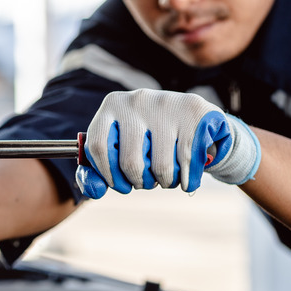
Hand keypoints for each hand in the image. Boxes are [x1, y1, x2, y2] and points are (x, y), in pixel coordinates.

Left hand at [76, 89, 259, 197]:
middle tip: (146, 181)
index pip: (97, 146)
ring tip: (167, 176)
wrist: (195, 119)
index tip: (119, 184)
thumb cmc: (148, 139)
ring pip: (161, 167)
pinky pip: (188, 163)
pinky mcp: (195, 113)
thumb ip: (97, 174)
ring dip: (165, 182)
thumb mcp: (119, 150)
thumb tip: (94, 191)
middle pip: (130, 162)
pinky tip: (187, 174)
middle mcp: (137, 99)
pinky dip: (187, 180)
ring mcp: (167, 104)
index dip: (107, 174)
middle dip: (139, 182)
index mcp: (112, 105)